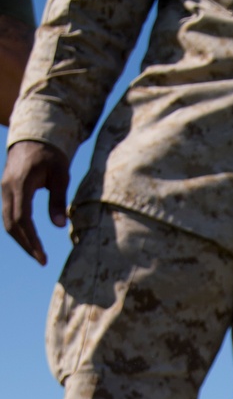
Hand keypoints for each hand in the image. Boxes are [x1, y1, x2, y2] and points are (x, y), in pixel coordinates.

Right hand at [2, 140, 69, 263]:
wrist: (34, 137)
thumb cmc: (51, 155)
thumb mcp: (60, 175)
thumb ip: (59, 200)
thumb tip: (60, 226)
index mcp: (20, 184)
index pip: (22, 218)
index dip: (31, 240)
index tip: (42, 257)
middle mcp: (7, 188)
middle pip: (11, 224)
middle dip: (26, 245)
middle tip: (42, 261)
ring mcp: (4, 190)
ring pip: (7, 222)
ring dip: (21, 240)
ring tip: (38, 255)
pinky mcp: (6, 192)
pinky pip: (8, 215)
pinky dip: (18, 230)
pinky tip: (30, 240)